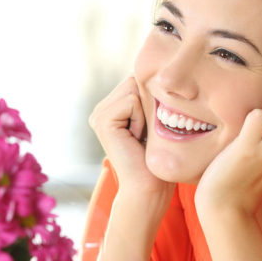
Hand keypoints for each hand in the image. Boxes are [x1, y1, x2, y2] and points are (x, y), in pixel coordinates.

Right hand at [89, 76, 171, 199]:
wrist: (148, 188)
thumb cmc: (158, 159)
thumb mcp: (156, 121)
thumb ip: (151, 97)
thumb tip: (163, 71)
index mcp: (112, 107)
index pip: (138, 80)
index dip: (153, 99)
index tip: (152, 129)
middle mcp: (101, 109)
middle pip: (135, 80)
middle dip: (149, 103)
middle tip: (147, 134)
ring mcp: (98, 114)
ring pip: (133, 87)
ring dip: (146, 111)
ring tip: (142, 136)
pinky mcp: (101, 120)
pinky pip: (131, 101)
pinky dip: (141, 118)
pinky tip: (136, 139)